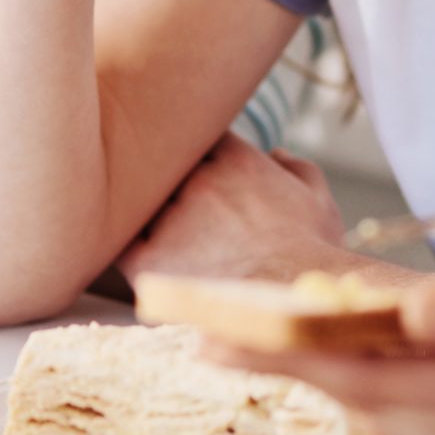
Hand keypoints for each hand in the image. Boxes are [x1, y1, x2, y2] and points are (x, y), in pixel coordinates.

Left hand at [118, 134, 345, 284]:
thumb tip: (276, 153)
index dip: (190, 145)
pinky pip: (118, 242)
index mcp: (236, 160)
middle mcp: (198, 181)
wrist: (293, 302)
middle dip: (159, 169)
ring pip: (137, 198)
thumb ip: (299, 168)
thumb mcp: (320, 202)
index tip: (190, 158)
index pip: (196, 132)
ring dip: (137, 205)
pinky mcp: (150, 262)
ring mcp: (171, 218)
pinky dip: (115, 241)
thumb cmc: (312, 256)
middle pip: (161, 161)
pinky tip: (115, 245)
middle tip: (157, 181)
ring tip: (132, 212)